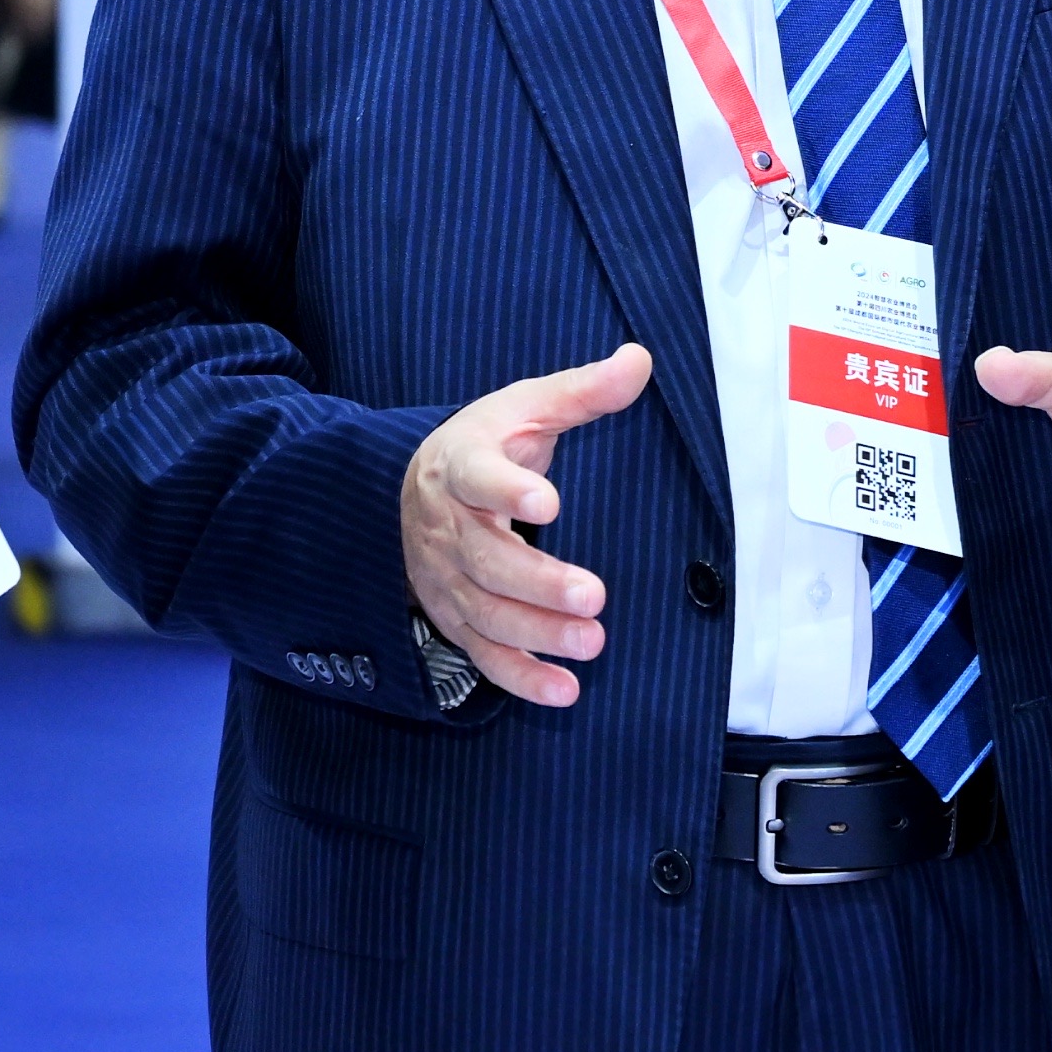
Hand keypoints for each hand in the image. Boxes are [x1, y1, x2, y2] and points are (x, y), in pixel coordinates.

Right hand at [400, 346, 649, 707]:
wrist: (411, 490)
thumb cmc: (483, 446)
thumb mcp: (524, 407)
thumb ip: (581, 391)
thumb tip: (640, 360)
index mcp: (461, 466)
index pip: (478, 477)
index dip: (508, 489)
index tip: (548, 500)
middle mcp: (447, 527)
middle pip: (487, 560)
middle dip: (539, 583)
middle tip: (594, 597)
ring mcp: (446, 579)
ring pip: (486, 613)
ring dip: (537, 635)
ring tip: (593, 643)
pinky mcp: (454, 617)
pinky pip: (482, 654)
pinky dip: (519, 677)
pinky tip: (564, 691)